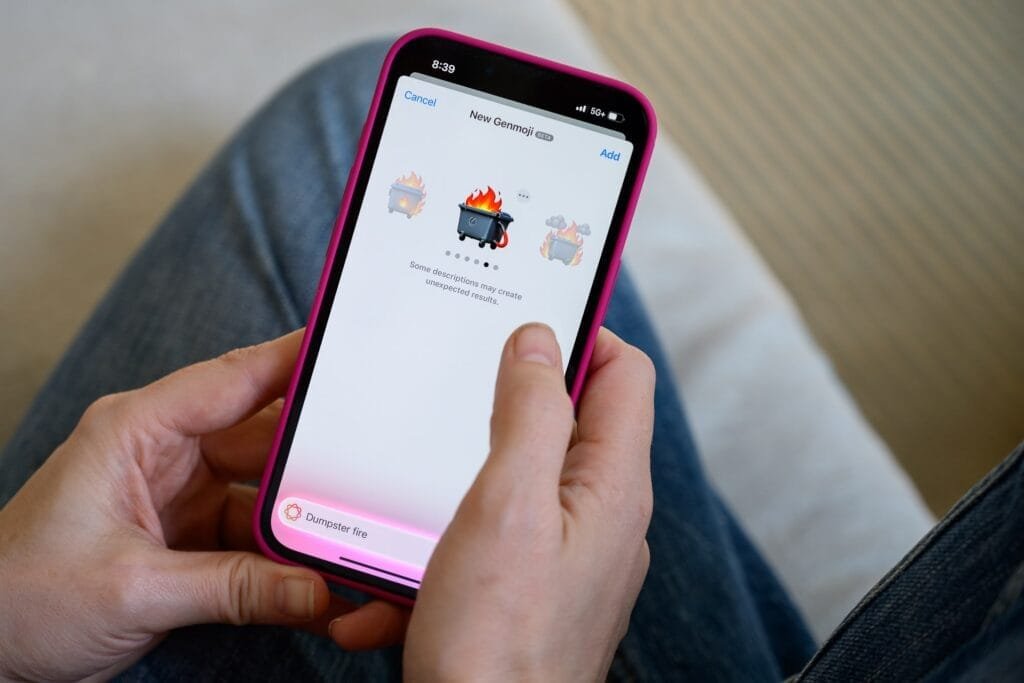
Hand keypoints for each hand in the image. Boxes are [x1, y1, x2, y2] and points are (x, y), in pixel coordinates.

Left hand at [0, 331, 386, 680]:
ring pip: (264, 484)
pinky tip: (314, 565)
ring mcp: (179, 490)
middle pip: (260, 433)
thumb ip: (233, 588)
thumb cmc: (19, 598)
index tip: (349, 349)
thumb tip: (315, 592)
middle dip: (315, 450)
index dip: (293, 361)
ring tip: (353, 524)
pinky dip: (283, 548)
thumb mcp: (133, 592)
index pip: (231, 379)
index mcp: (136, 430)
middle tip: (376, 458)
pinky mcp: (187, 531)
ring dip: (303, 508)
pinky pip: (252, 528)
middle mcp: (164, 450)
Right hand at [331, 324, 655, 679]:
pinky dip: (463, 524)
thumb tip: (540, 341)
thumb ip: (532, 412)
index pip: (624, 374)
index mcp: (613, 486)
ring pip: (532, 475)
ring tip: (423, 479)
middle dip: (514, 398)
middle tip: (459, 385)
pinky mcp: (542, 585)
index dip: (581, 333)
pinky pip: (507, 529)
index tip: (526, 314)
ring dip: (475, 468)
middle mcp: (607, 517)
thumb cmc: (497, 638)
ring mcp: (577, 555)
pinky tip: (417, 554)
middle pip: (576, 419)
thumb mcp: (507, 504)